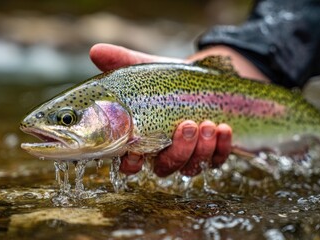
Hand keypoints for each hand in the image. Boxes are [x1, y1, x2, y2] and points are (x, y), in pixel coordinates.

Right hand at [90, 43, 266, 176]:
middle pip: (166, 167)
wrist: (209, 79)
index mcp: (144, 139)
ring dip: (201, 149)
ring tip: (209, 124)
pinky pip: (217, 161)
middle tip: (187, 126)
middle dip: (177, 151)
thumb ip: (124, 62)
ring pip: (191, 167)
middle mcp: (165, 153)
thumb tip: (95, 50)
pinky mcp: (214, 154)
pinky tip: (224, 128)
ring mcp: (190, 156)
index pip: (130, 163)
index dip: (131, 164)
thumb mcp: (150, 69)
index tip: (137, 154)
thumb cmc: (171, 81)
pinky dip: (221, 147)